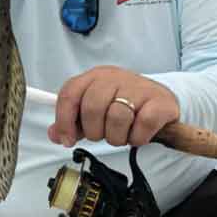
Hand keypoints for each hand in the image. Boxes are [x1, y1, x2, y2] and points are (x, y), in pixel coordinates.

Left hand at [47, 65, 180, 147]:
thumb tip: (55, 135)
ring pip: (116, 117)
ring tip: (123, 134)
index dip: (64, 120)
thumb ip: (73, 122)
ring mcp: (139, 87)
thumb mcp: (95, 109)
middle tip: (104, 134)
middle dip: (95, 131)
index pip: (69, 94)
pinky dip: (138, 137)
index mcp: (95, 77)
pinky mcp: (159, 102)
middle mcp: (115, 77)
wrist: (161, 99)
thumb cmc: (123, 104)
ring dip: (117, 137)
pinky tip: (139, 134)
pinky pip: (142, 125)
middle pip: (92, 107)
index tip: (68, 139)